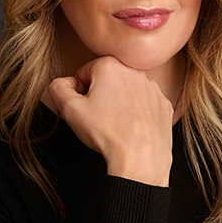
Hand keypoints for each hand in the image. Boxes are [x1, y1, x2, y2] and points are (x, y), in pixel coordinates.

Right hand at [47, 56, 173, 186]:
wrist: (141, 157)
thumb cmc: (106, 132)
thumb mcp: (69, 109)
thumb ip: (58, 88)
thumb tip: (63, 83)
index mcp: (111, 66)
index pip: (84, 73)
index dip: (79, 92)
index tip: (85, 108)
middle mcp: (135, 71)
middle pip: (107, 80)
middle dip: (100, 95)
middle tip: (98, 118)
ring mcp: (152, 88)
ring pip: (126, 91)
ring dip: (119, 103)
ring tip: (115, 125)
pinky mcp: (163, 104)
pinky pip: (144, 104)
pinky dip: (137, 113)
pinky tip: (132, 128)